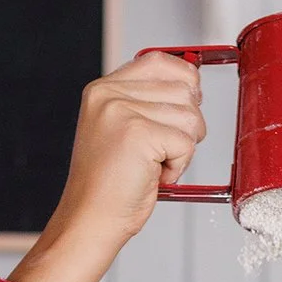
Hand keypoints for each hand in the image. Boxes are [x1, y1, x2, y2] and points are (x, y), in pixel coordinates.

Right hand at [10, 52, 207, 281]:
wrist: (90, 220)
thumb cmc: (110, 186)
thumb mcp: (122, 131)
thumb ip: (147, 104)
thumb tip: (191, 85)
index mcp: (103, 89)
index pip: (159, 61)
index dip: (183, 81)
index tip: (183, 107)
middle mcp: (109, 94)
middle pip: (184, 88)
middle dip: (186, 124)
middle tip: (161, 151)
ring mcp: (122, 111)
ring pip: (190, 117)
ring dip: (182, 149)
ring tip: (153, 165)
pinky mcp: (138, 134)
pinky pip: (187, 143)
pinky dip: (180, 166)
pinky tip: (154, 176)